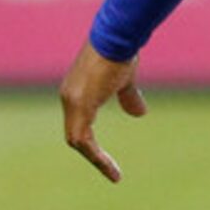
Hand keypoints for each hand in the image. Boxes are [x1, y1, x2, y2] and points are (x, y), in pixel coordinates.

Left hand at [60, 41, 146, 182]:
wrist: (117, 36)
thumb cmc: (121, 52)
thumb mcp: (125, 80)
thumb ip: (128, 98)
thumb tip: (139, 114)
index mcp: (77, 92)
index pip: (79, 125)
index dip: (92, 144)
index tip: (108, 159)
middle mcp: (69, 97)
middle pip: (74, 136)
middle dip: (93, 154)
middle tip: (112, 171)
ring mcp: (72, 100)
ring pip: (76, 139)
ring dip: (95, 158)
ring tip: (114, 174)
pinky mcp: (80, 103)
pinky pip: (82, 138)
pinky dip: (96, 155)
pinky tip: (111, 166)